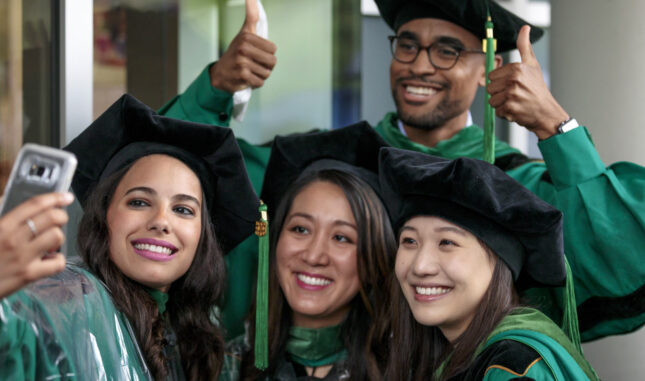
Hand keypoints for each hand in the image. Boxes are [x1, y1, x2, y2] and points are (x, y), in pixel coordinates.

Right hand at [0, 192, 72, 298]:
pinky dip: (57, 260)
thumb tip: (16, 201)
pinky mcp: (28, 275)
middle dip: (61, 217)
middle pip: (52, 218)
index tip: (66, 197)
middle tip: (58, 222)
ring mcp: (22, 257)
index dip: (54, 198)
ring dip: (58, 238)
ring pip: (57, 236)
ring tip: (49, 243)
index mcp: (2, 226)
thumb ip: (2, 213)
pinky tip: (47, 260)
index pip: (34, 204)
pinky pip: (57, 262)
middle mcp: (13, 239)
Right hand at [209, 0, 276, 92]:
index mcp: (246, 36)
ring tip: (250, 71)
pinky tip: (247, 78)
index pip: (273, 49)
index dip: (267, 53)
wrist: (221, 73)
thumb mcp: (245, 31)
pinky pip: (260, 82)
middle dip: (265, 65)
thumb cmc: (236, 52)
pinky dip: (255, 83)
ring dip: (260, 75)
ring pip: (267, 73)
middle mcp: (243, 48)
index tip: (256, 53)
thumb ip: (252, 14)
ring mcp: (242, 62)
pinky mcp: (242, 75)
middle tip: (254, 64)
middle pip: (272, 61)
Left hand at [487, 25, 568, 139]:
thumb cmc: (537, 87)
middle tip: (515, 93)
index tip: (514, 83)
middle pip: (489, 88)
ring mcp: (511, 95)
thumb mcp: (532, 64)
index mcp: (516, 68)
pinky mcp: (510, 108)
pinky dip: (504, 113)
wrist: (546, 111)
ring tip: (515, 101)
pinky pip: (497, 111)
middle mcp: (513, 80)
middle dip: (499, 93)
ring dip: (501, 103)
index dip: (501, 81)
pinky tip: (516, 109)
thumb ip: (524, 46)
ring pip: (491, 100)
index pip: (491, 76)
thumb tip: (524, 28)